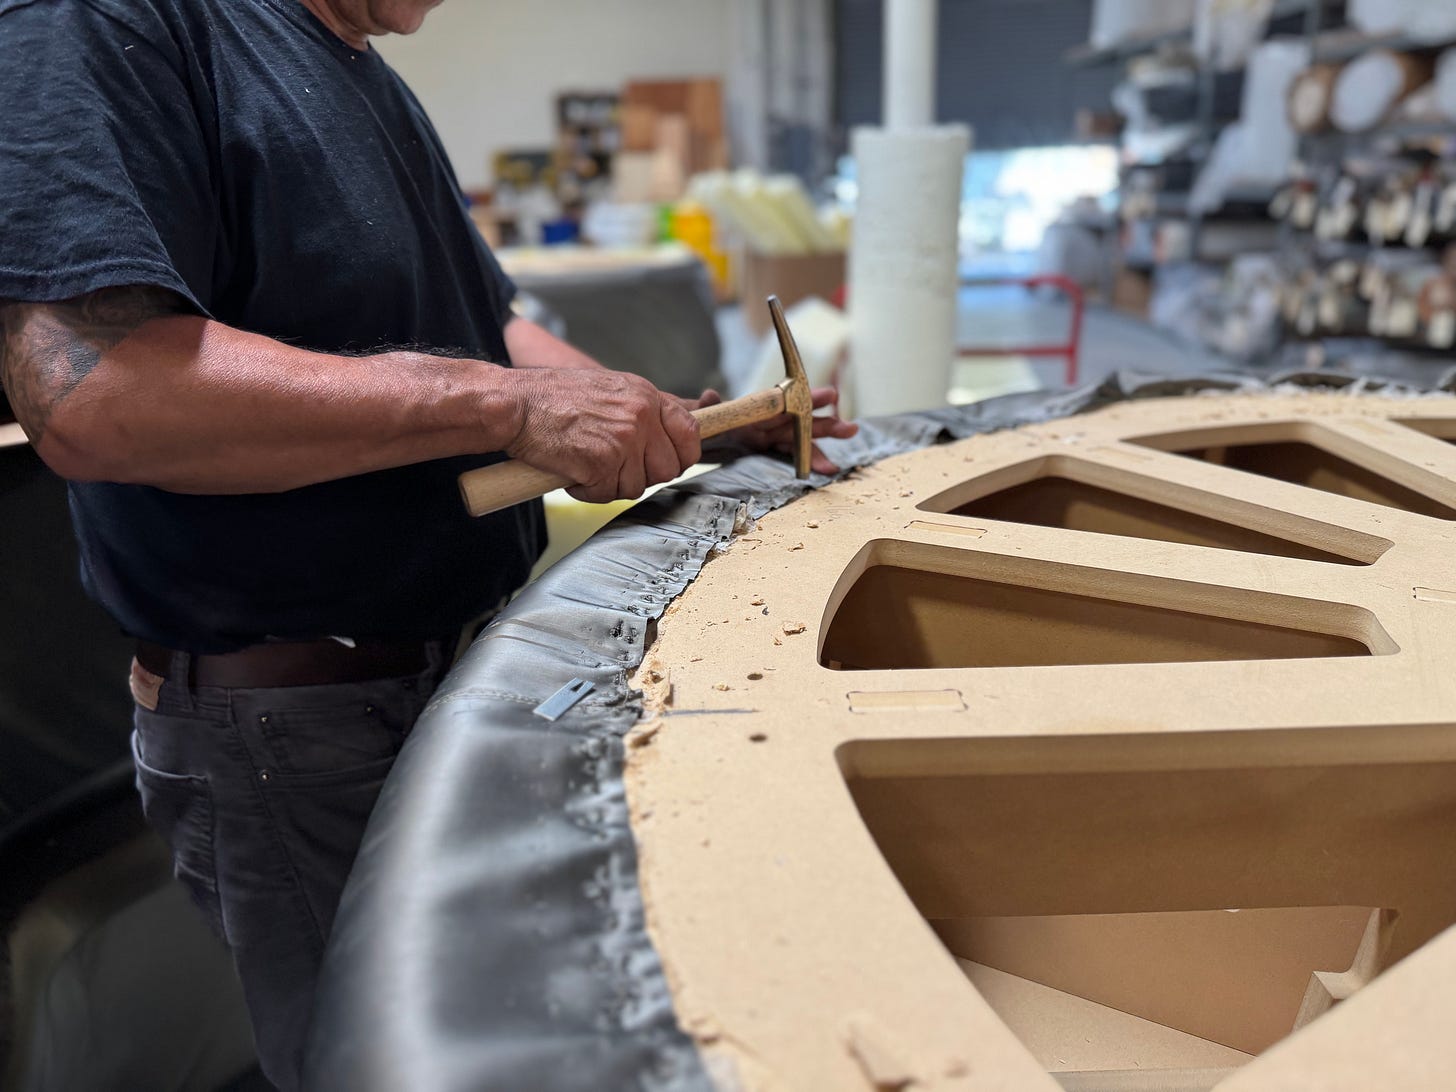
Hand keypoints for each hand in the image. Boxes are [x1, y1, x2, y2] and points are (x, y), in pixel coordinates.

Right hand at [505, 369, 700, 502]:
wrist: (515, 405)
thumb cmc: (554, 399)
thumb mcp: (611, 390)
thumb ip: (644, 411)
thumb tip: (675, 436)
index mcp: (646, 395)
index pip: (691, 434)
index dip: (681, 456)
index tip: (664, 463)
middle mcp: (641, 415)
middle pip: (667, 469)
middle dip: (641, 476)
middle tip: (612, 467)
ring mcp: (623, 439)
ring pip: (638, 486)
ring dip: (611, 485)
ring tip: (586, 463)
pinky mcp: (602, 462)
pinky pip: (607, 494)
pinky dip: (587, 491)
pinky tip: (572, 471)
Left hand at [683, 387, 857, 474]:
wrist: (684, 433)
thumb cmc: (692, 420)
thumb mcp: (696, 414)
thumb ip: (705, 406)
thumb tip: (711, 394)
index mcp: (751, 409)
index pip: (783, 404)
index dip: (807, 401)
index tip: (830, 397)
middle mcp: (762, 420)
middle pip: (799, 421)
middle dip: (825, 423)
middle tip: (849, 427)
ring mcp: (765, 435)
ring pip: (800, 438)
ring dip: (824, 442)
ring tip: (850, 436)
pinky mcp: (763, 448)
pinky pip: (790, 454)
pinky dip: (810, 460)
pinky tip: (828, 469)